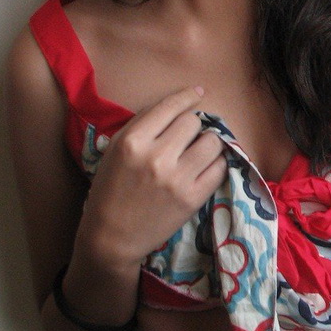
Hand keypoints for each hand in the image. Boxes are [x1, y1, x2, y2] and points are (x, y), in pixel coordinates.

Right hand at [79, 86, 227, 266]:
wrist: (112, 236)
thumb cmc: (110, 190)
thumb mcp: (115, 151)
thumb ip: (141, 126)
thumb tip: (175, 105)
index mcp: (133, 142)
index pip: (170, 107)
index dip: (187, 96)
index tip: (197, 93)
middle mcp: (156, 157)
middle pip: (193, 122)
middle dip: (192, 125)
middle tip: (187, 136)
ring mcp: (177, 179)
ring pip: (212, 142)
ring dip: (209, 142)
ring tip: (200, 150)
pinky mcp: (193, 198)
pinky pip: (220, 168)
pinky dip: (216, 164)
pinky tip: (206, 166)